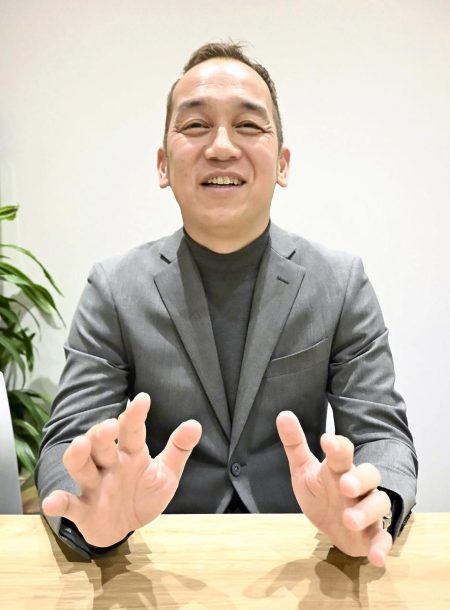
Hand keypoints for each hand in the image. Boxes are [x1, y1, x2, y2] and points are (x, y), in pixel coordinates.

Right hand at [42, 393, 201, 546]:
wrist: (124, 527)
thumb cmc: (143, 493)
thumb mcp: (166, 474)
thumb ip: (178, 449)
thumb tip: (195, 424)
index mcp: (131, 453)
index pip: (132, 431)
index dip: (135, 415)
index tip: (143, 399)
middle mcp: (109, 465)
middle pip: (100, 444)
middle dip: (102, 434)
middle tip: (109, 426)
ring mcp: (94, 486)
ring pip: (81, 467)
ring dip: (79, 456)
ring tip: (80, 446)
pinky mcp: (83, 511)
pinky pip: (69, 505)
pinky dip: (58, 502)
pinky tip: (52, 502)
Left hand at [276, 411, 391, 566]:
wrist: (334, 527)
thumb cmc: (321, 492)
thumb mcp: (303, 470)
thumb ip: (294, 444)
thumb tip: (283, 414)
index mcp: (339, 469)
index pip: (343, 453)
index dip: (338, 446)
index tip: (327, 440)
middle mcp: (358, 487)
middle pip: (369, 475)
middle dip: (359, 478)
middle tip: (345, 484)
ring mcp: (367, 511)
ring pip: (379, 504)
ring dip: (366, 511)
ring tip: (349, 519)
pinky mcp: (372, 535)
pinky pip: (383, 539)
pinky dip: (382, 546)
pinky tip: (376, 557)